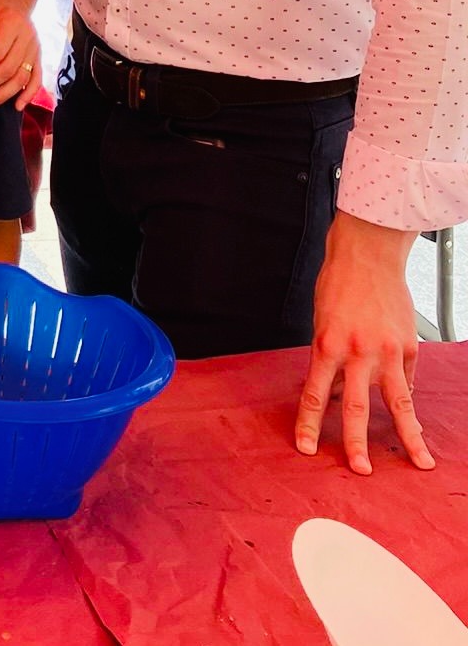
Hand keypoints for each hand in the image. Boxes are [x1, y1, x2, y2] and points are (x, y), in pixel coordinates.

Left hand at [295, 211, 432, 474]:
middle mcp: (357, 352)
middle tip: (360, 470)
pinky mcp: (410, 348)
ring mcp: (388, 351)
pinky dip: (405, 399)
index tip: (306, 448)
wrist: (368, 256)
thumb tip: (332, 396)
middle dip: (355, 442)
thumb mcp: (321, 322)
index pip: (313, 395)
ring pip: (397, 403)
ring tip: (418, 462)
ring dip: (407, 435)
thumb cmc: (338, 286)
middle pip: (354, 407)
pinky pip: (406, 380)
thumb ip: (327, 359)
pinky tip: (411, 420)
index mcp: (326, 345)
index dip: (309, 424)